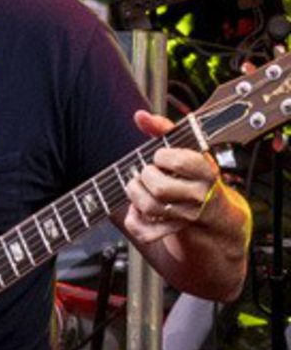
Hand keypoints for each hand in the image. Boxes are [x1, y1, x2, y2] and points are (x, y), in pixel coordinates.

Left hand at [120, 112, 221, 262]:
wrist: (216, 217)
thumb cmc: (195, 177)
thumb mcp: (187, 151)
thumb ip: (165, 131)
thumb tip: (141, 116)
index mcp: (206, 172)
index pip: (181, 162)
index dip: (163, 157)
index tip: (161, 157)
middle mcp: (199, 196)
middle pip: (159, 188)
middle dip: (144, 177)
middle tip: (146, 173)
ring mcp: (187, 217)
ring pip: (150, 207)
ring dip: (134, 195)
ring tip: (138, 188)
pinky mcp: (174, 233)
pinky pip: (145, 232)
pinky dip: (134, 221)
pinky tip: (138, 210)